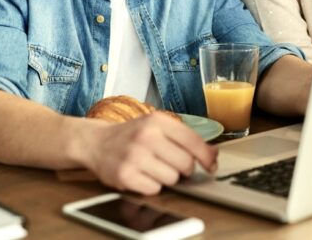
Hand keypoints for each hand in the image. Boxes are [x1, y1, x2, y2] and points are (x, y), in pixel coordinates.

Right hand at [85, 113, 217, 194]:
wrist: (97, 143)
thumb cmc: (133, 135)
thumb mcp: (157, 126)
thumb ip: (185, 137)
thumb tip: (213, 154)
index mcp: (158, 121)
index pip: (193, 141)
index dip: (207, 157)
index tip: (211, 165)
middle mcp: (146, 136)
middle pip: (185, 164)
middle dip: (183, 169)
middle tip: (172, 164)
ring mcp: (134, 156)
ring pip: (171, 179)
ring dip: (166, 178)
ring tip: (153, 168)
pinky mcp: (124, 175)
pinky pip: (154, 190)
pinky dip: (152, 186)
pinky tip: (143, 175)